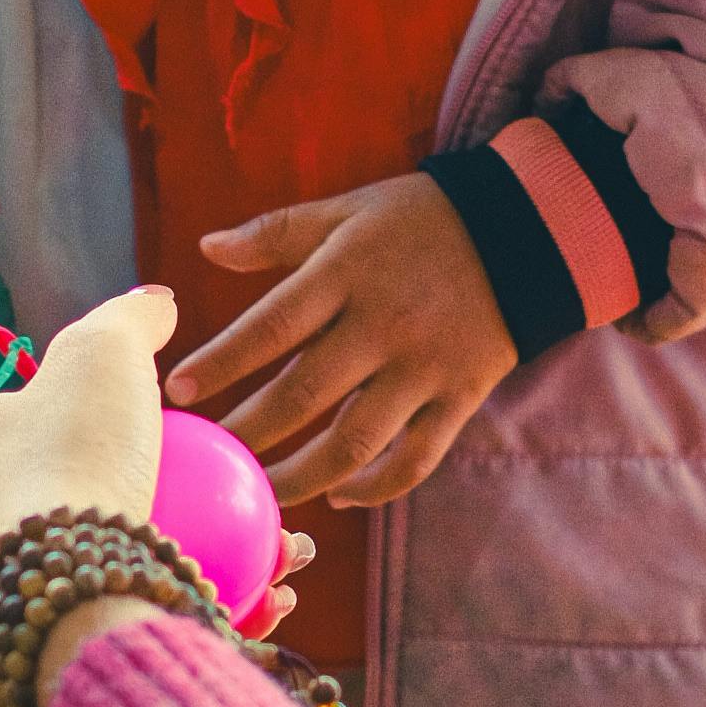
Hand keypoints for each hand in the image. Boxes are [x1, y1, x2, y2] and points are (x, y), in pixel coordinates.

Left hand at [0, 286, 311, 651]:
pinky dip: (173, 602)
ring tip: (245, 553)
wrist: (83, 597)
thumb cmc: (72, 461)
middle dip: (52, 494)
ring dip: (132, 555)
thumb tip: (152, 302)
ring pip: (57, 566)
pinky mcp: (27, 663)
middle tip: (143, 485)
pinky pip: (98, 620)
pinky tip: (262, 594)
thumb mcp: (104, 359)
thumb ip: (125, 323)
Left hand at [169, 174, 516, 509]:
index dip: (223, 359)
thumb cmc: (421, 218)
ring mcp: (423, 367)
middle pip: (305, 394)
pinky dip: (378, 487)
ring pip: (355, 440)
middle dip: (251, 431)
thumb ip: (277, 233)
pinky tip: (340, 496)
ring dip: (303, 476)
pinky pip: (416, 457)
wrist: (526, 229)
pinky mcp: (459, 396)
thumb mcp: (349, 210)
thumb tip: (206, 249)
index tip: (178, 391)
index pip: (273, 324)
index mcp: (347, 272)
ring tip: (263, 492)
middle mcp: (382, 325)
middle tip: (212, 456)